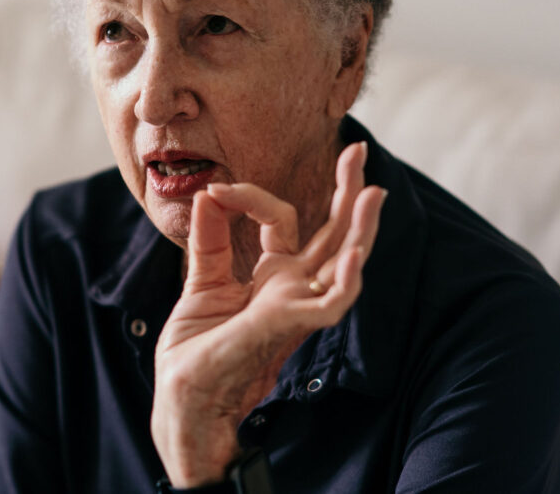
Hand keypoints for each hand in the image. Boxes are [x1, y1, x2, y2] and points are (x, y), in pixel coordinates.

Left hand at [150, 142, 386, 486]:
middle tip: (359, 150)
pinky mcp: (288, 332)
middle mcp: (290, 290)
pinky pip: (329, 307)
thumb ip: (209, 241)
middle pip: (332, 235)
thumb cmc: (195, 359)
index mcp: (270, 277)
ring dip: (360, 230)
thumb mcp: (197, 287)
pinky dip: (345, 283)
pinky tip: (354, 257)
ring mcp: (293, 310)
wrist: (185, 409)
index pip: (281, 220)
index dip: (253, 197)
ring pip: (342, 265)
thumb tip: (208, 192)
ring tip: (375, 193)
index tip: (216, 189)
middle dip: (347, 193)